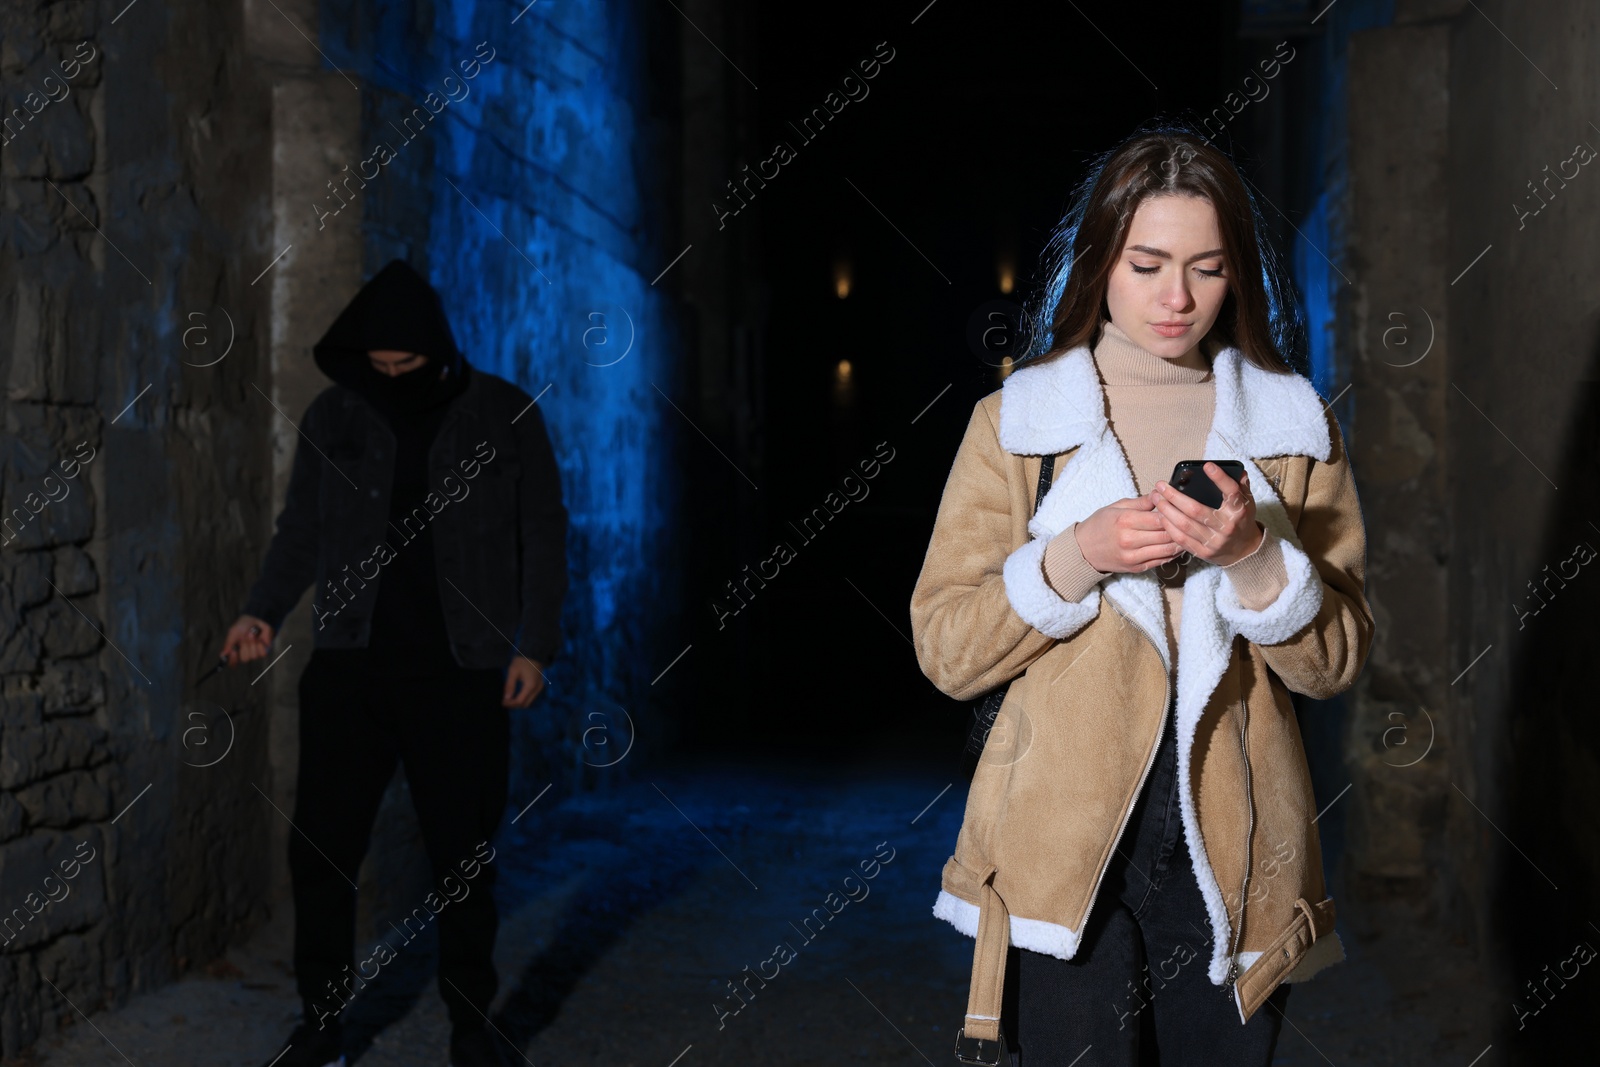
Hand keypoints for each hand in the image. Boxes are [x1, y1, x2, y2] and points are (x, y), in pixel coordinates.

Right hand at [220, 615, 273, 664]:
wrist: (255, 619)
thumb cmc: (243, 625)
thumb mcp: (233, 633)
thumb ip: (228, 644)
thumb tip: (222, 655)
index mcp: (235, 651)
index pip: (233, 662)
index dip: (233, 660)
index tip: (233, 652)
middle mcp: (244, 653)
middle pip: (245, 659)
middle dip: (245, 647)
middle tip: (244, 637)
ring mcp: (254, 652)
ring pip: (254, 656)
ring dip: (252, 644)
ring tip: (251, 634)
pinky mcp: (264, 650)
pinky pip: (262, 654)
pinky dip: (260, 645)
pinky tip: (259, 638)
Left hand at [503, 657, 546, 707]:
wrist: (534, 653)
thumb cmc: (522, 661)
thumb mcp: (513, 672)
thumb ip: (509, 686)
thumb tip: (506, 698)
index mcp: (530, 686)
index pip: (520, 701)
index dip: (510, 704)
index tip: (502, 702)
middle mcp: (536, 689)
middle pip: (525, 704)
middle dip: (515, 705)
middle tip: (505, 701)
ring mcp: (539, 688)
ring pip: (529, 701)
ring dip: (519, 702)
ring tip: (510, 698)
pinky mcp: (539, 686)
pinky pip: (531, 697)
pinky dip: (523, 698)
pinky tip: (516, 694)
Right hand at [1075, 495, 1185, 573]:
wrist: (1083, 550)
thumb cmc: (1099, 525)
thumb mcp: (1116, 506)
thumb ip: (1140, 502)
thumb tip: (1160, 494)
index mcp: (1125, 521)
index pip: (1159, 517)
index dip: (1172, 512)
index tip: (1179, 507)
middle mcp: (1129, 540)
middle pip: (1165, 533)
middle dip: (1179, 526)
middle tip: (1188, 520)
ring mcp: (1133, 556)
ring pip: (1167, 549)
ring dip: (1180, 541)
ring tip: (1187, 533)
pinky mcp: (1136, 568)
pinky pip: (1161, 561)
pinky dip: (1173, 553)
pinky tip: (1178, 545)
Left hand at [1150, 463, 1264, 566]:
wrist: (1244, 550)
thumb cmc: (1241, 520)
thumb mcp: (1246, 502)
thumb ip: (1240, 486)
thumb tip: (1237, 469)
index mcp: (1239, 511)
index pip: (1231, 491)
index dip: (1219, 478)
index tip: (1207, 466)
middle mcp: (1227, 526)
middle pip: (1196, 510)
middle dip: (1174, 496)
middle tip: (1161, 486)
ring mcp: (1214, 541)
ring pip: (1185, 525)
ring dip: (1167, 511)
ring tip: (1156, 499)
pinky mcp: (1203, 552)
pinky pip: (1181, 539)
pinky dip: (1169, 526)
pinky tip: (1161, 516)